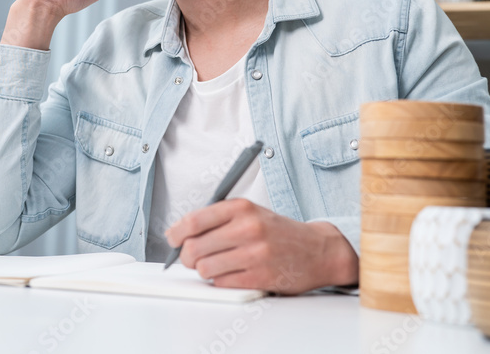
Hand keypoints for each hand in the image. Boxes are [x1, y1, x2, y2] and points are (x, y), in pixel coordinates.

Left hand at [165, 199, 357, 293]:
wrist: (317, 249)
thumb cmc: (278, 231)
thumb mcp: (249, 212)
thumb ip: (217, 219)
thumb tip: (180, 234)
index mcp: (241, 207)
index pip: (193, 221)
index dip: (176, 233)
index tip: (172, 239)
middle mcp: (247, 228)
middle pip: (194, 248)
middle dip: (187, 257)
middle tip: (192, 258)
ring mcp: (254, 253)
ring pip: (205, 268)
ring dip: (205, 271)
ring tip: (216, 265)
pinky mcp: (260, 276)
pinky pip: (222, 283)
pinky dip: (221, 281)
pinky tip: (232, 274)